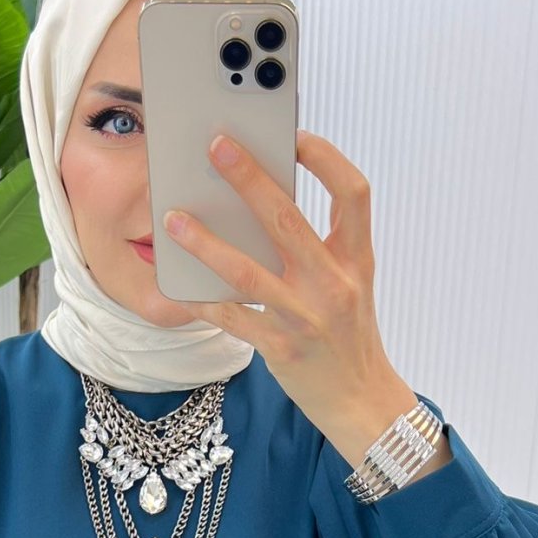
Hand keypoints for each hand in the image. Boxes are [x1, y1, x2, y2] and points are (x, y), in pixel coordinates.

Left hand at [162, 130, 416, 449]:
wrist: (363, 401)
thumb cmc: (349, 337)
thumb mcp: (351, 284)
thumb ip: (320, 247)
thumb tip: (266, 205)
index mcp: (357, 259)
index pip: (353, 193)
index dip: (326, 158)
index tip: (295, 136)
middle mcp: (335, 284)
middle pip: (288, 219)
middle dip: (250, 178)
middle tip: (217, 146)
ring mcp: (307, 317)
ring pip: (249, 270)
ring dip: (207, 242)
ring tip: (174, 220)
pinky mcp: (282, 348)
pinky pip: (233, 318)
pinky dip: (204, 302)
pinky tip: (180, 288)